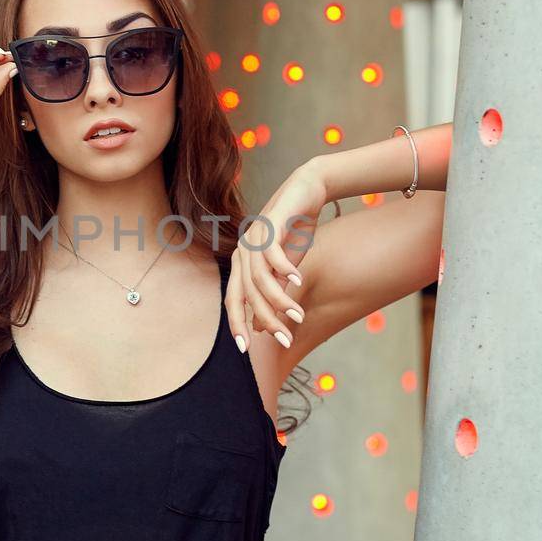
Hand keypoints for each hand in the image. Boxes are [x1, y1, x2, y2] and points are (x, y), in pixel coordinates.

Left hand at [225, 163, 329, 352]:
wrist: (308, 192)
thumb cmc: (296, 231)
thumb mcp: (285, 269)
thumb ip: (273, 294)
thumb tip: (260, 327)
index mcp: (242, 265)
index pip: (233, 300)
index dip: (237, 324)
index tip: (246, 348)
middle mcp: (242, 252)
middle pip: (246, 294)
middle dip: (265, 320)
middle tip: (284, 338)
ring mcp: (253, 238)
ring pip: (259, 278)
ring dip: (278, 299)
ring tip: (298, 315)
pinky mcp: (269, 225)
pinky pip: (272, 254)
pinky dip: (284, 269)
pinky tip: (298, 281)